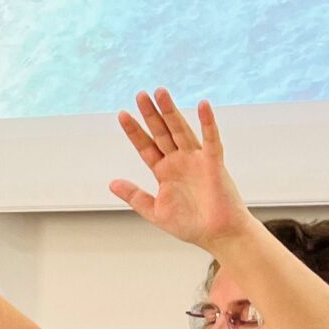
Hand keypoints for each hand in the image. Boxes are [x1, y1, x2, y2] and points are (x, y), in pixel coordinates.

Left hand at [111, 91, 249, 249]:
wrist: (217, 235)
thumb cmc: (191, 225)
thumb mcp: (155, 211)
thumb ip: (135, 196)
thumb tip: (111, 183)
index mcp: (164, 171)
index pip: (146, 146)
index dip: (134, 131)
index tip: (122, 114)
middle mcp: (179, 161)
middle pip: (161, 133)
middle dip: (151, 114)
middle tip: (140, 94)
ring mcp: (196, 160)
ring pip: (181, 130)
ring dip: (171, 112)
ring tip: (160, 92)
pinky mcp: (214, 164)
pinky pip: (211, 140)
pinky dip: (207, 123)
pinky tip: (202, 106)